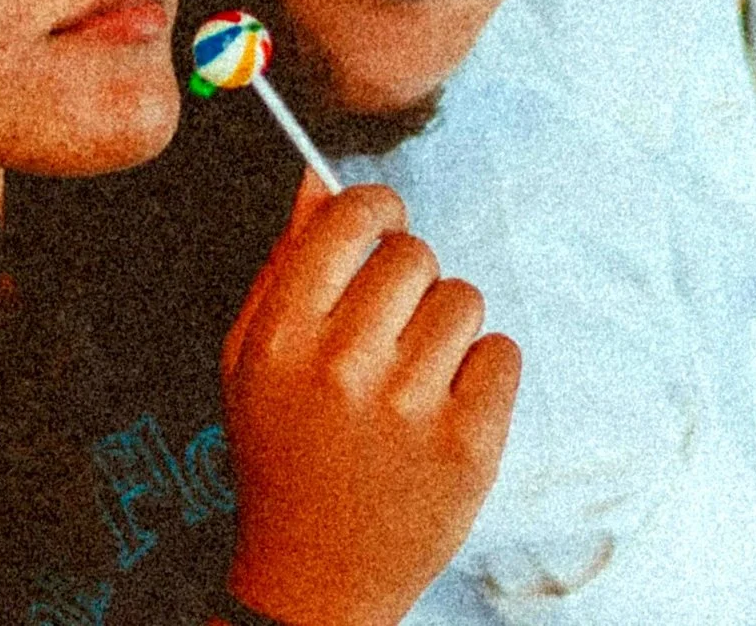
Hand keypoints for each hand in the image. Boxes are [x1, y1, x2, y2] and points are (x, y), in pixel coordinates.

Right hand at [223, 175, 521, 625]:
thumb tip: (315, 179)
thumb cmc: (283, 454)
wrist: (317, 576)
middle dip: (410, 277)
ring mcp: (410, 407)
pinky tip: (447, 407)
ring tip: (417, 375)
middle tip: (393, 324)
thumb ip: (281, 266)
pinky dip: (484, 373)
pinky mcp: (469, 444)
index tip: (384, 223)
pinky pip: (504, 353)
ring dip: (449, 327)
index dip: (377, 208)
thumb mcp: (251, 360)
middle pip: (415, 255)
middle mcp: (343, 366)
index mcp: (281, 337)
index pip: (349, 219)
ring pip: (465, 300)